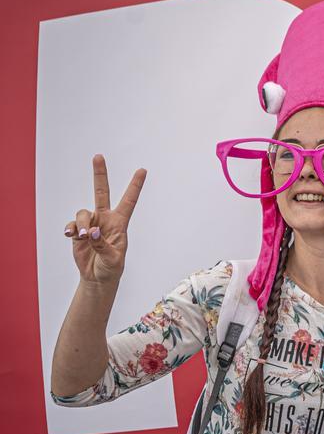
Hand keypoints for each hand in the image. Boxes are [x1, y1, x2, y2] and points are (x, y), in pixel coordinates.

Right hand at [62, 155, 146, 286]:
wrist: (97, 277)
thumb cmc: (111, 268)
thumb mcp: (112, 259)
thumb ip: (102, 245)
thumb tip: (91, 232)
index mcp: (120, 223)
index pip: (129, 201)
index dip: (135, 186)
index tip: (143, 170)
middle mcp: (105, 219)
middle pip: (102, 192)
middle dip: (100, 174)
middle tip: (98, 156)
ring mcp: (90, 223)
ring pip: (83, 212)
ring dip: (80, 223)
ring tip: (81, 236)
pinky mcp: (77, 231)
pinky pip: (71, 224)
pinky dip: (70, 228)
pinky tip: (71, 236)